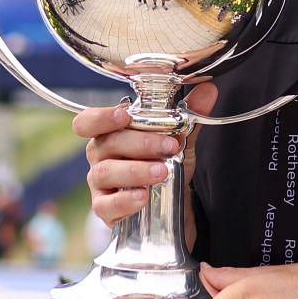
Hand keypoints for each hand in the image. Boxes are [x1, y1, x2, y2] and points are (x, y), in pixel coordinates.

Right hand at [74, 83, 218, 225]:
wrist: (172, 203)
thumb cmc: (163, 163)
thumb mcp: (179, 139)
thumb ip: (189, 116)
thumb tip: (208, 89)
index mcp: (110, 133)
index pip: (88, 121)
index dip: (102, 117)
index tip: (125, 116)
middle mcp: (99, 156)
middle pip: (107, 144)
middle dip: (140, 143)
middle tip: (170, 146)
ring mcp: (100, 184)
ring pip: (106, 173)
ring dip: (136, 170)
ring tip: (163, 172)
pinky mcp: (105, 209)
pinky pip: (107, 205)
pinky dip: (124, 200)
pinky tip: (143, 197)